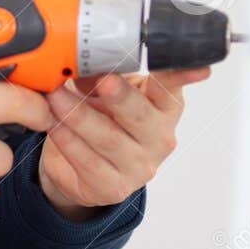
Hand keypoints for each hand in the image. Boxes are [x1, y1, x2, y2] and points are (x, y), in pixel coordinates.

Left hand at [38, 68, 209, 220]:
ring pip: (108, 139)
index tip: (195, 67)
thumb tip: (80, 61)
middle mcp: (159, 138)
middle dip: (120, 96)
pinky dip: (68, 140)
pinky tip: (54, 124)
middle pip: (140, 115)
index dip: (180, 73)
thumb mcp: (104, 92)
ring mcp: (139, 167)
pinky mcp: (114, 188)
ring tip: (55, 98)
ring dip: (78, 115)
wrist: (82, 168)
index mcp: (164, 107)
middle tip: (102, 80)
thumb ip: (98, 75)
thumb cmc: (103, 120)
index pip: (172, 86)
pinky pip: (88, 161)